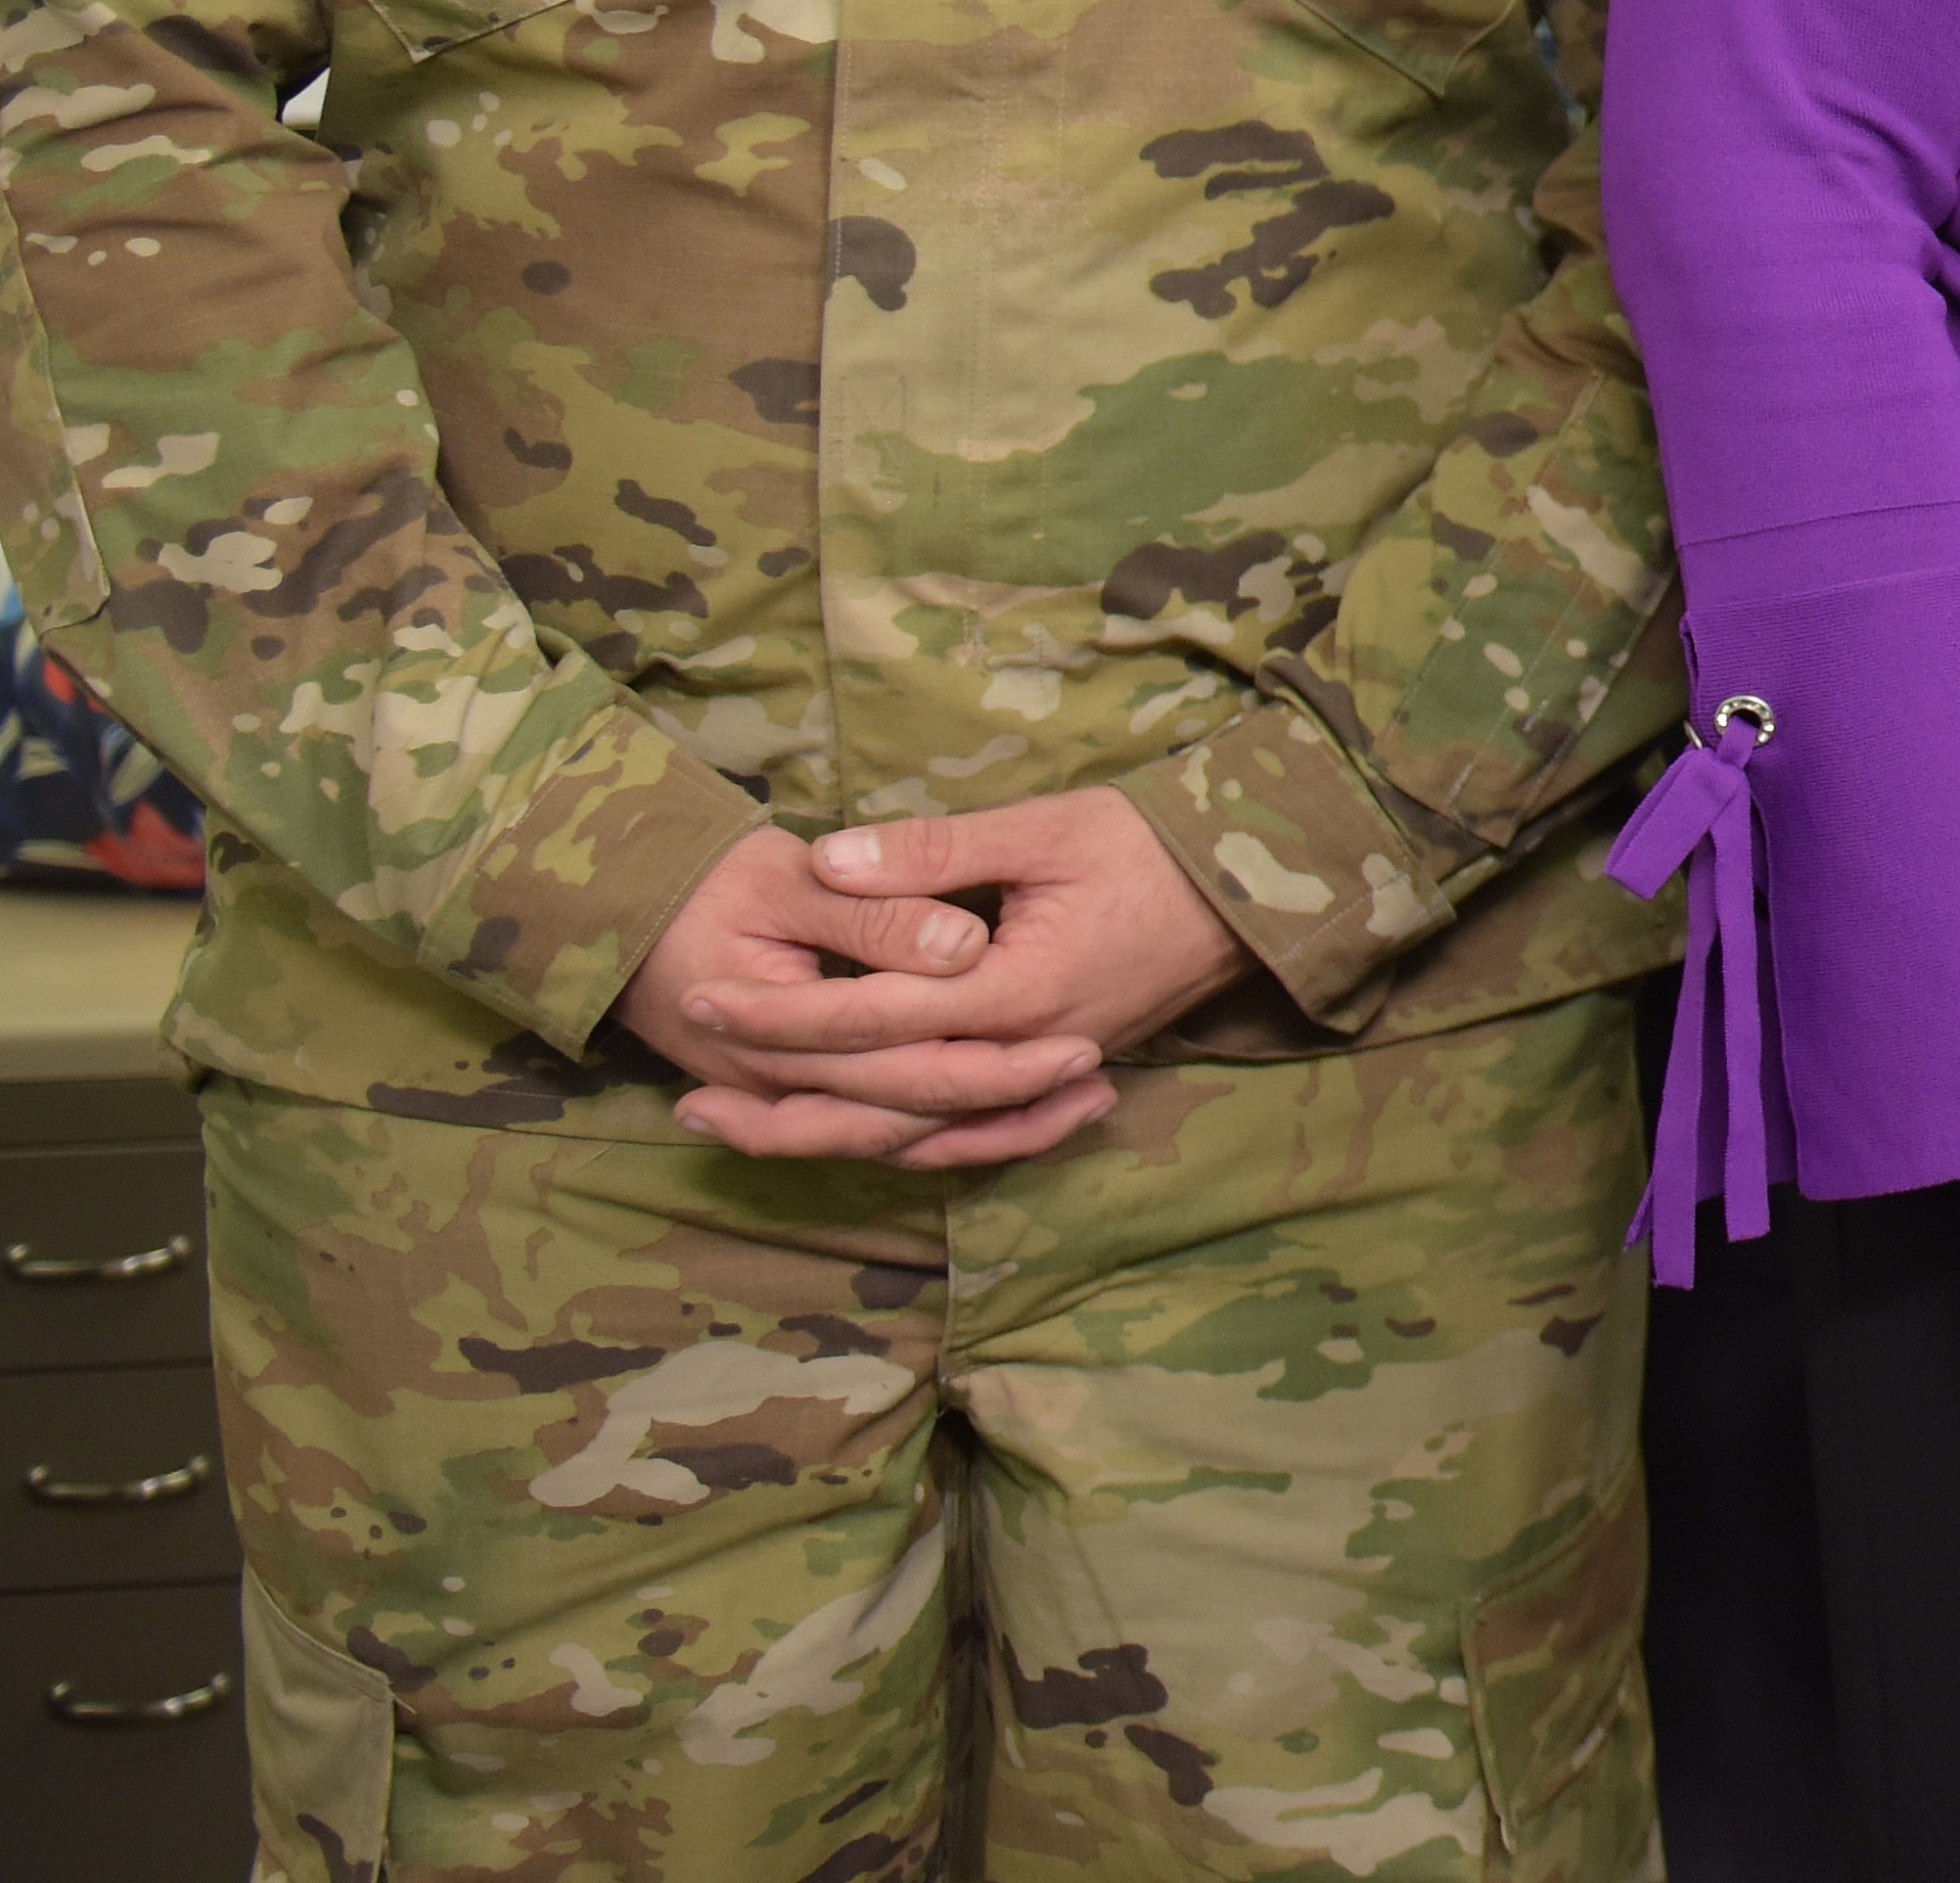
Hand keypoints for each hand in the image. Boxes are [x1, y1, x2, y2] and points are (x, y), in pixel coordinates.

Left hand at [684, 792, 1250, 1169]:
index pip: (871, 1020)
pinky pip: (973, 1136)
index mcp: (1016, 994)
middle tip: (684, 1097)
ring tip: (739, 1133)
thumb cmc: (1153, 845)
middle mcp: (1025, 1055)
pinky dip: (909, 1148)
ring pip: (919, 1135)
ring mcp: (1045, 1076)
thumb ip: (932, 852)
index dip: (782, 1014)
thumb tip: (825, 859)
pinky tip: (852, 1144)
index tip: (707, 1001)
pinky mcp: (1060, 1077)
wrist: (1258, 885)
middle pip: (881, 1102)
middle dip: (779, 1095)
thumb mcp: (1043, 828)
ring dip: (826, 1137)